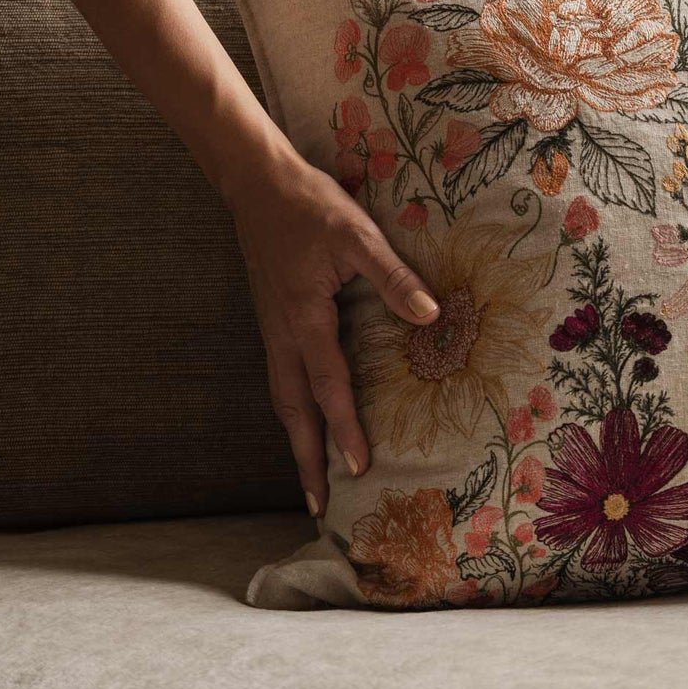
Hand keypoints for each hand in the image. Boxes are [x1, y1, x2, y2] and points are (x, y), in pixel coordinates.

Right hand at [226, 144, 439, 517]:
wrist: (257, 183)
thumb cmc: (310, 206)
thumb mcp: (357, 235)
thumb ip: (393, 276)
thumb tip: (430, 316)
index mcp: (305, 320)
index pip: (328, 387)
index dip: (344, 429)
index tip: (358, 468)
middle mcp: (282, 334)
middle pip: (293, 410)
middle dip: (306, 459)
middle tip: (318, 505)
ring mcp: (272, 329)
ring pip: (282, 397)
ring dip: (296, 439)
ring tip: (309, 476)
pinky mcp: (272, 320)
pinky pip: (281, 377)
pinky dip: (292, 409)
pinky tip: (303, 418)